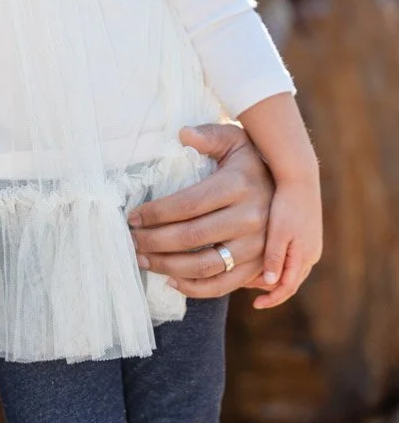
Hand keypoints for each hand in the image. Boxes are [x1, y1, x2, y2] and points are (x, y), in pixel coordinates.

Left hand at [127, 123, 272, 298]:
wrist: (291, 188)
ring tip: (143, 259)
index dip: (156, 213)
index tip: (133, 217)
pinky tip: (170, 280)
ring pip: (204, 265)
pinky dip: (195, 288)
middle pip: (192, 237)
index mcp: (239, 186)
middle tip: (131, 240)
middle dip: (154, 241)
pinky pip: (223, 285)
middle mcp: (251, 218)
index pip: (188, 204)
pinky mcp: (258, 266)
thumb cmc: (250, 162)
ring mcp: (257, 246)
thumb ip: (209, 135)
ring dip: (167, 266)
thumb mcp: (235, 140)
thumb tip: (183, 134)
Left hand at [251, 175, 321, 310]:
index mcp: (305, 256)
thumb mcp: (278, 233)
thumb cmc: (287, 204)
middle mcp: (311, 253)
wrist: (299, 178)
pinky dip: (278, 263)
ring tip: (251, 275)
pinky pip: (292, 257)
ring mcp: (310, 244)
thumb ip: (275, 258)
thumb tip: (271, 283)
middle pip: (290, 281)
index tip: (256, 305)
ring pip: (291, 269)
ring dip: (274, 276)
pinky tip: (261, 256)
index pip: (289, 287)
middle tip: (247, 288)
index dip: (272, 299)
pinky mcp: (306, 234)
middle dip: (270, 289)